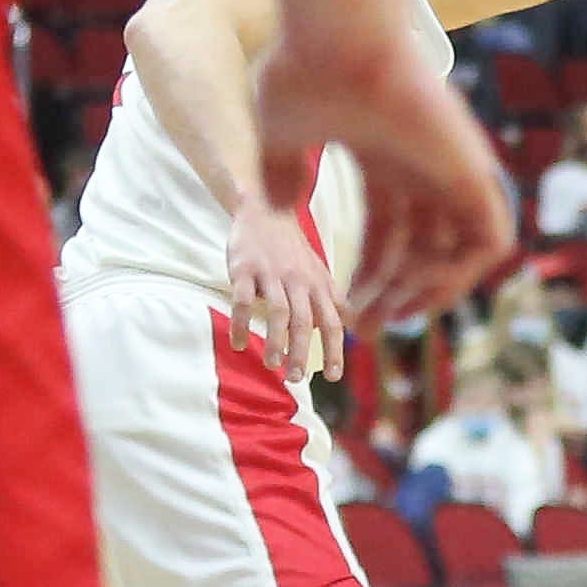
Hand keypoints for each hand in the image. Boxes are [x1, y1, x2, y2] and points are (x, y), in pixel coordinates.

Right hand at [222, 202, 346, 381]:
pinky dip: (240, 323)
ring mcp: (271, 274)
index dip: (335, 350)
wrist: (266, 208)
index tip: (334, 377)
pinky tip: (237, 344)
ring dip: (275, 340)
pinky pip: (242, 299)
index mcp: (318, 285)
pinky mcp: (245, 269)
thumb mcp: (319, 271)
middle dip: (302, 352)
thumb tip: (350, 325)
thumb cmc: (293, 250)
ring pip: (277, 311)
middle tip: (296, 378)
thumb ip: (332, 297)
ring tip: (272, 365)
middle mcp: (298, 280)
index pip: (332, 321)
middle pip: (304, 321)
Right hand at [256, 16, 516, 327]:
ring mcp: (451, 166)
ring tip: (390, 316)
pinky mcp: (473, 168)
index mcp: (385, 154)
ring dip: (428, 290)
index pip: (390, 229)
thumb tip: (281, 210)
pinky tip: (419, 290)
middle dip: (395, 291)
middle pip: (422, 246)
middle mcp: (422, 163)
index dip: (371, 271)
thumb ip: (284, 174)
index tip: (346, 307)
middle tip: (365, 327)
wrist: (338, 37)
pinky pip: (490, 240)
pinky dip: (464, 273)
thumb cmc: (305, 71)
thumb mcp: (280, 135)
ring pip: (458, 249)